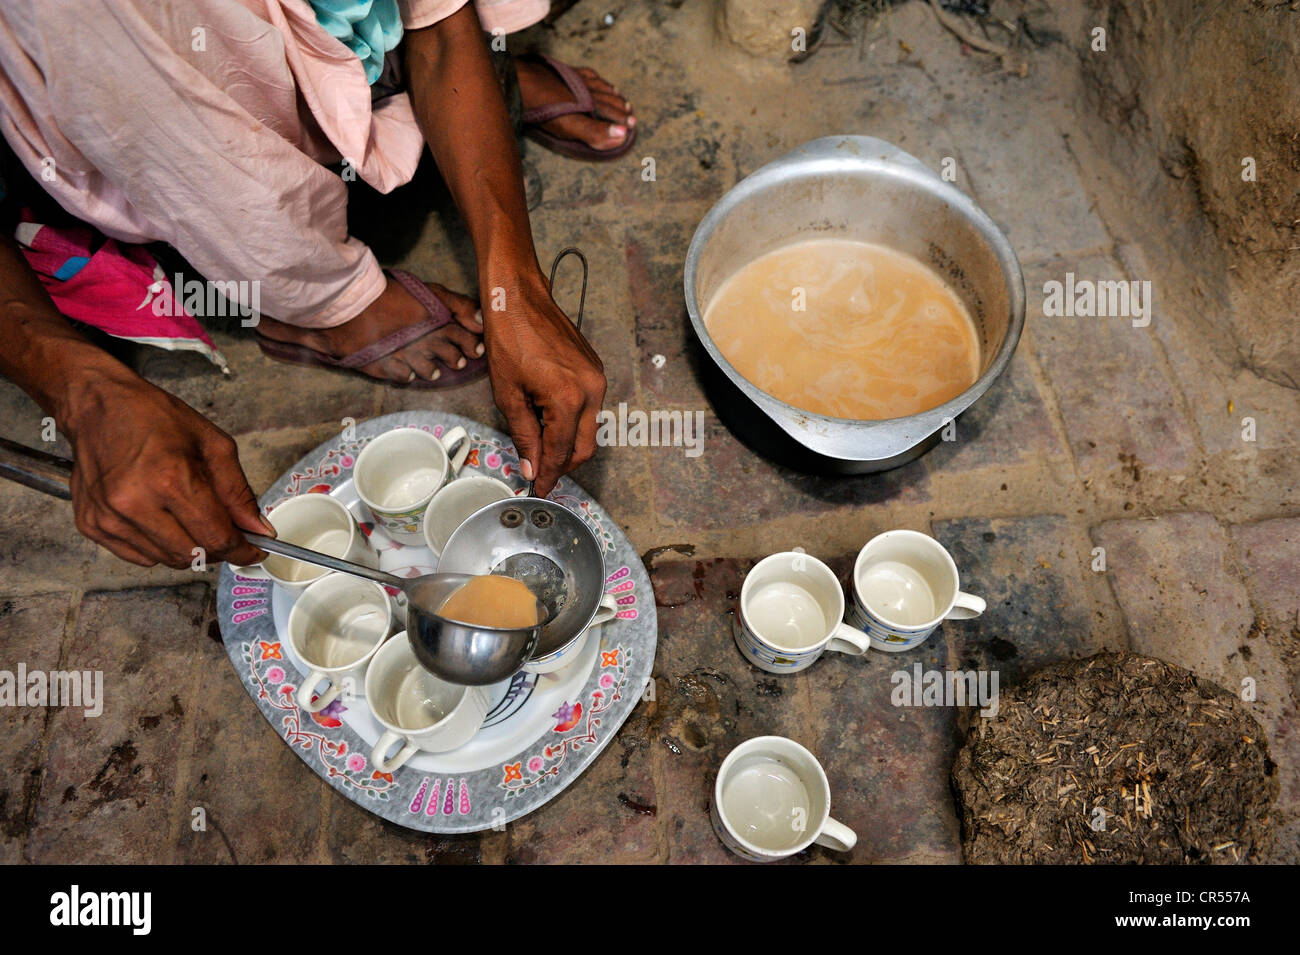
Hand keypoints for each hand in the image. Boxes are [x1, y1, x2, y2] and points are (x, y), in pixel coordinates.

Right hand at [59, 371, 272, 567]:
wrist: (97, 405)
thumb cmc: (153, 417)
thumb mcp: (212, 444)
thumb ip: (238, 492)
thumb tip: (257, 529)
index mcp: (170, 478)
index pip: (216, 537)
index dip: (241, 551)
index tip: (253, 552)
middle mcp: (135, 502)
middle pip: (192, 554)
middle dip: (216, 548)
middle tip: (222, 529)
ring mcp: (109, 517)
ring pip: (166, 559)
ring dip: (188, 548)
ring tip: (188, 516)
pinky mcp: (91, 525)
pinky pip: (139, 556)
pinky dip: (159, 547)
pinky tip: (161, 520)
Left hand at [483, 271, 605, 495]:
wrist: (521, 299)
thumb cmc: (508, 340)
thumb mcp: (507, 394)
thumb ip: (524, 435)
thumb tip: (531, 467)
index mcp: (568, 399)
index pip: (562, 452)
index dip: (550, 474)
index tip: (538, 489)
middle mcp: (592, 391)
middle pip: (584, 447)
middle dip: (563, 465)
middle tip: (539, 473)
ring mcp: (597, 379)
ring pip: (588, 429)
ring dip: (567, 443)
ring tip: (539, 442)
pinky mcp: (595, 370)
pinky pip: (589, 408)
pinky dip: (571, 422)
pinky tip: (548, 418)